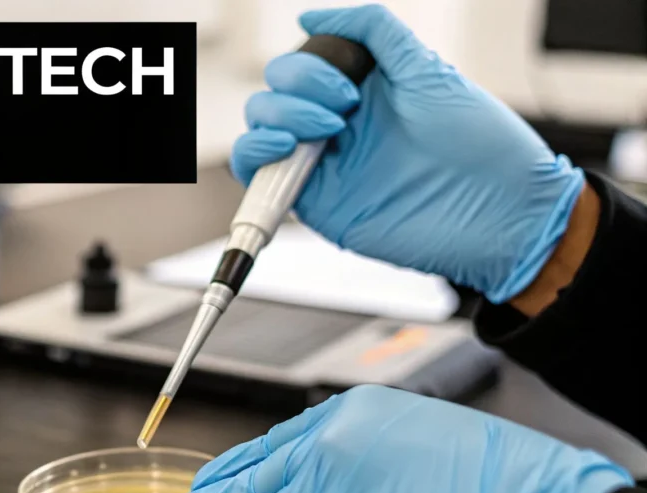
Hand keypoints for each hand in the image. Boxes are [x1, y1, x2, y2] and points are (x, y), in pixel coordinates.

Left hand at [161, 385, 630, 492]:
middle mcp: (328, 444)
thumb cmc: (488, 474)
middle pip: (256, 480)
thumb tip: (325, 489)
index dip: (238, 468)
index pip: (276, 444)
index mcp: (348, 413)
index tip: (213, 479)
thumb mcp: (412, 443)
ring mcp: (328, 487)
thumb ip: (357, 463)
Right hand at [232, 5, 585, 302]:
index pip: (302, 64)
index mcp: (362, 92)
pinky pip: (256, 173)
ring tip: (326, 128)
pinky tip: (282, 144)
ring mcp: (323, 162)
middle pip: (275, 90)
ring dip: (278, 115)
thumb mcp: (425, 68)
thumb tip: (311, 16)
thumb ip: (372, 31)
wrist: (500, 211)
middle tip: (344, 108)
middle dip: (296, 87)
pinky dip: (253, 151)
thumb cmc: (480, 145)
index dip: (312, 66)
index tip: (352, 84)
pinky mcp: (315, 201)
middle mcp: (337, 124)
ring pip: (260, 124)